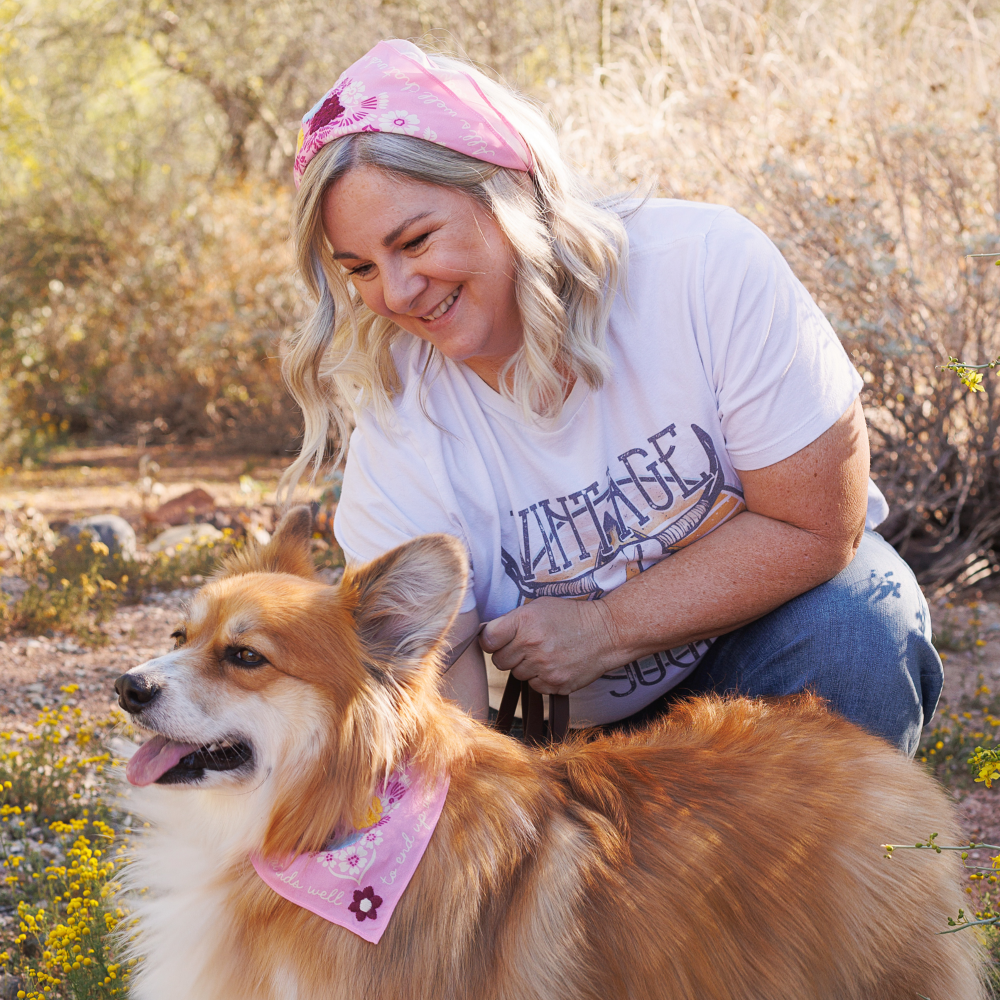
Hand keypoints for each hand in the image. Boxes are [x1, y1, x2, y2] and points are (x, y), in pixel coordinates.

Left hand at [480, 597, 619, 694]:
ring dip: (526, 667)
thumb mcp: (539, 606)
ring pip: (516, 675)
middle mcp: (531, 644)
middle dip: (509, 654)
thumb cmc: (570, 616)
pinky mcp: (555, 684)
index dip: (490, 640)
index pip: (487, 640)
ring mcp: (543, 667)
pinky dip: (541, 678)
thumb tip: (487, 636)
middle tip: (526, 646)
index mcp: (524, 621)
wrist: (606, 633)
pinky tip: (554, 664)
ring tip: (545, 653)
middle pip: (499, 661)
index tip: (497, 640)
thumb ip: (513, 620)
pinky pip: (534, 686)